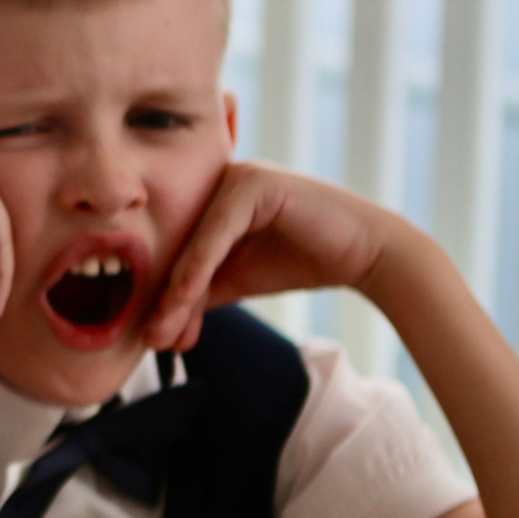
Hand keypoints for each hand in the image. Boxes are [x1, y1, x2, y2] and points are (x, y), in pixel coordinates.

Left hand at [145, 162, 404, 349]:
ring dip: (176, 292)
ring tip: (163, 332)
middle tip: (152, 342)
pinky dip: (198, 269)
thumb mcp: (235, 278)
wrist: (366, 254)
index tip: (152, 338)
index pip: (176, 249)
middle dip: (165, 299)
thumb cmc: (301, 260)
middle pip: (180, 247)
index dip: (162, 295)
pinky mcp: (253, 182)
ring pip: (193, 243)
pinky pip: (216, 232)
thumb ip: (197, 291)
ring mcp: (235, 175)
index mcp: (209, 194)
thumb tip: (155, 326)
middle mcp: (217, 178)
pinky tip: (184, 299)